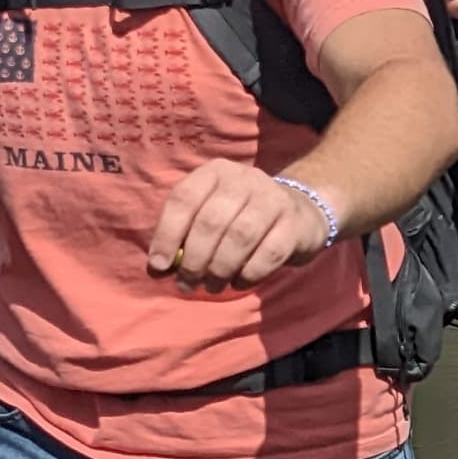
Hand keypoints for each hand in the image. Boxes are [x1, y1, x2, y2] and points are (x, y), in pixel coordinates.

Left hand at [147, 159, 334, 287]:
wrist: (299, 213)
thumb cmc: (241, 217)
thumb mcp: (211, 214)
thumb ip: (183, 235)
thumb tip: (158, 267)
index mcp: (215, 172)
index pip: (184, 198)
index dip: (167, 234)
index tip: (160, 265)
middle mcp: (244, 178)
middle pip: (211, 221)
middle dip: (194, 260)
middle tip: (187, 283)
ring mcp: (273, 198)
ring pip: (239, 237)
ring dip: (220, 269)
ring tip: (212, 286)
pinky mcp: (294, 223)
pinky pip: (268, 254)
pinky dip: (249, 274)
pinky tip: (239, 282)